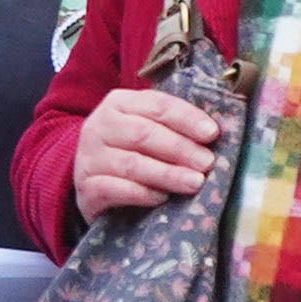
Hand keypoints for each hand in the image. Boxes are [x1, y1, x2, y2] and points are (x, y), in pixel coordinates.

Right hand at [71, 86, 223, 217]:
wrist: (92, 182)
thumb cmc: (129, 152)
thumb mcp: (146, 130)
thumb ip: (172, 126)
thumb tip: (215, 133)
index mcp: (118, 103)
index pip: (156, 105)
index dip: (186, 118)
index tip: (212, 133)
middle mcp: (99, 126)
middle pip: (143, 134)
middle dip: (180, 148)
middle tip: (207, 163)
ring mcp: (89, 158)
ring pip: (131, 164)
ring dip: (167, 174)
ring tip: (194, 182)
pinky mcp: (85, 188)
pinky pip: (114, 189)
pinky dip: (141, 193)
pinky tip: (162, 198)